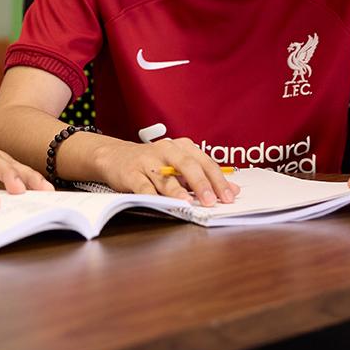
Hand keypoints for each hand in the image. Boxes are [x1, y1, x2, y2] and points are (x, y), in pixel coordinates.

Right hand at [92, 137, 237, 206]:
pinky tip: (159, 203)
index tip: (229, 196)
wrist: (116, 156)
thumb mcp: (180, 166)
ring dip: (176, 190)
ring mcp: (147, 161)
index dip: (218, 179)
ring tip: (187, 202)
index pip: (204, 162)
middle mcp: (166, 150)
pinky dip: (151, 195)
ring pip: (165, 176)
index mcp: (182, 147)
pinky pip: (142, 185)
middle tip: (211, 200)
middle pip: (187, 165)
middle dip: (201, 183)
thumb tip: (233, 191)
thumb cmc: (153, 164)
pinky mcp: (131, 172)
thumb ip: (205, 177)